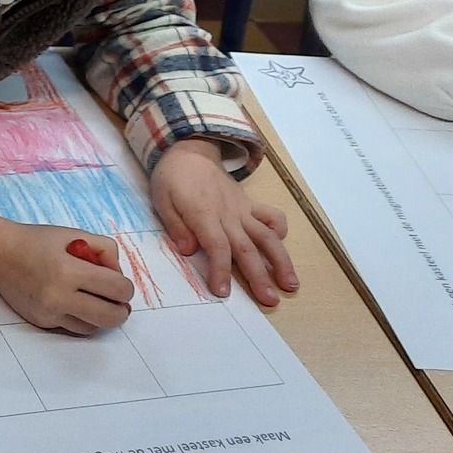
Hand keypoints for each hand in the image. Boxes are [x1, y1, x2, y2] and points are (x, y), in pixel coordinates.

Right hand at [0, 213, 133, 334]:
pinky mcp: (42, 322)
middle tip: (117, 300)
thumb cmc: (36, 241)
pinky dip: (80, 317)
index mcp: (68, 270)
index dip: (125, 287)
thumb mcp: (74, 235)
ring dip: (101, 316)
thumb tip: (118, 276)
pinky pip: (74, 327)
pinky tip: (74, 302)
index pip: (117, 289)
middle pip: (110, 317)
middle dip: (121, 309)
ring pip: (94, 328)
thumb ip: (105, 251)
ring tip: (94, 300)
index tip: (119, 283)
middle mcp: (58, 296)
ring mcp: (49, 313)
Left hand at [151, 138, 294, 305]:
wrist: (190, 152)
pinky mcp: (250, 205)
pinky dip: (280, 230)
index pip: (217, 247)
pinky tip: (281, 245)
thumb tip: (188, 250)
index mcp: (204, 214)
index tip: (222, 292)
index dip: (221, 270)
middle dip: (259, 276)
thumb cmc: (172, 179)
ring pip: (267, 236)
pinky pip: (271, 216)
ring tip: (291, 284)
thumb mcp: (162, 201)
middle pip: (247, 248)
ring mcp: (243, 209)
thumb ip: (176, 226)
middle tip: (270, 301)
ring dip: (281, 261)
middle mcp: (228, 214)